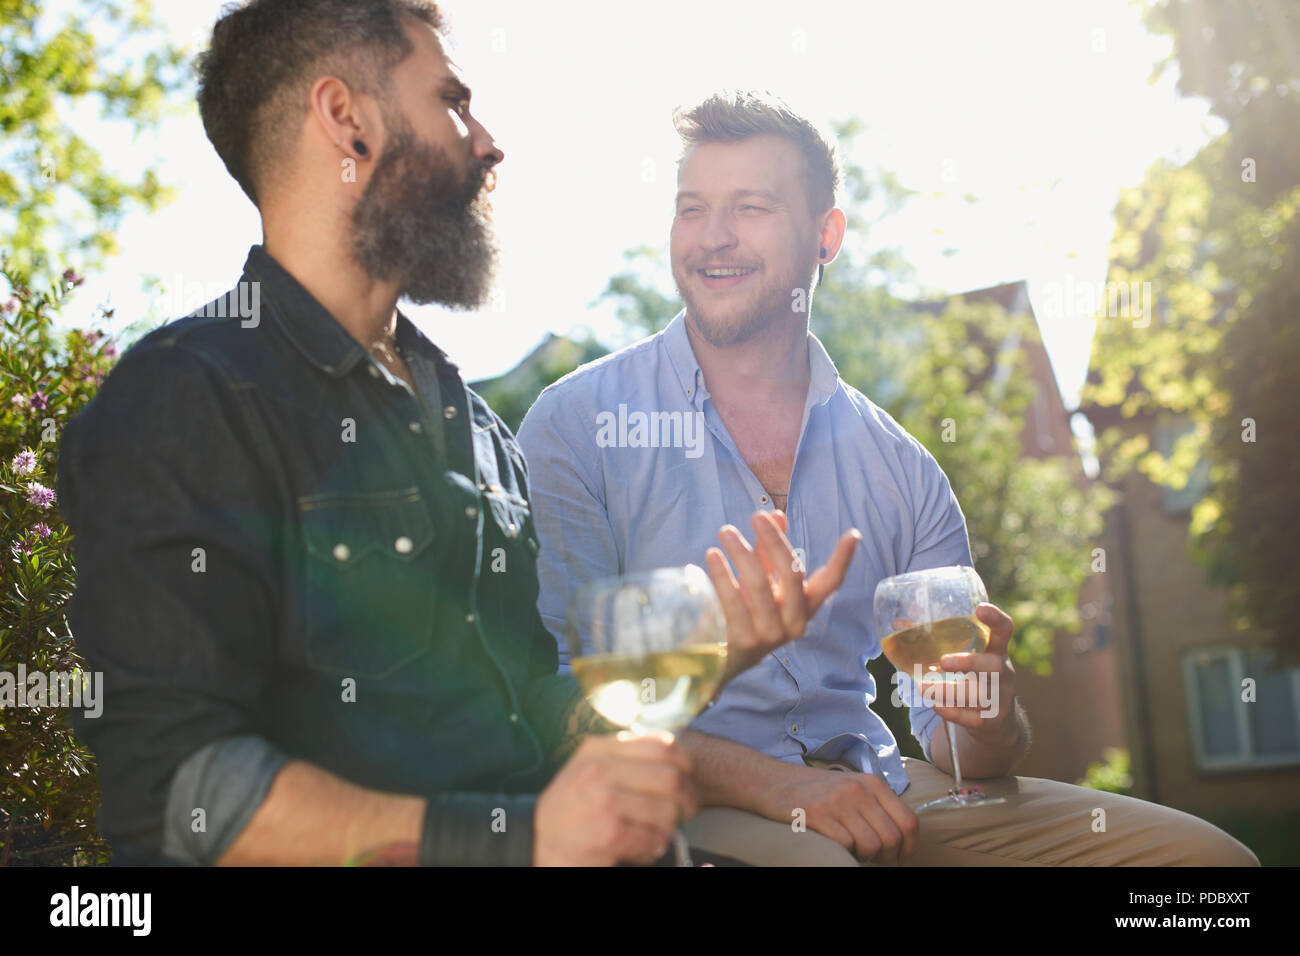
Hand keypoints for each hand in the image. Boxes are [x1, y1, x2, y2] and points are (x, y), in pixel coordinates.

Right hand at [533, 731, 696, 865]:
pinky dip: (654, 847)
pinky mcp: (608, 832)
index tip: (688, 777)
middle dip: (687, 798)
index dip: (685, 762)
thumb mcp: (589, 769)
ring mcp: (603, 800)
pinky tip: (641, 849)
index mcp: (598, 749)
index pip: (661, 744)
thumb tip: (676, 756)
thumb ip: (624, 757)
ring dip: (669, 828)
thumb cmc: (571, 810)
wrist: (538, 845)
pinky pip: (653, 838)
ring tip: (655, 833)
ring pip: (667, 810)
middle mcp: (599, 769)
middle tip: (685, 811)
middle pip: (671, 776)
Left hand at [705, 511, 859, 681]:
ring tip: (726, 531)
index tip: (853, 535)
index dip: (843, 559)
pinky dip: (722, 574)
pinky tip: (713, 556)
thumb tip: (775, 515)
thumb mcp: (764, 581)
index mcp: (805, 607)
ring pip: (759, 583)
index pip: (830, 582)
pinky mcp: (746, 642)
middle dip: (775, 540)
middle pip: (792, 574)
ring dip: (742, 551)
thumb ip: (770, 551)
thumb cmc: (748, 611)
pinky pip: (734, 601)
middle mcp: (796, 623)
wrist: (723, 660)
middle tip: (756, 516)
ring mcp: (772, 635)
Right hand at [759, 764, 918, 864]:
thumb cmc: (815, 790)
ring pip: (872, 845)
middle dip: (886, 857)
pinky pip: (846, 845)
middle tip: (872, 858)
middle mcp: (859, 790)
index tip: (900, 858)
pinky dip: (844, 852)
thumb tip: (900, 839)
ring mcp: (838, 802)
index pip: (909, 822)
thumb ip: (876, 805)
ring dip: (864, 856)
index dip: (909, 847)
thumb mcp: (851, 787)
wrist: (773, 781)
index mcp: (872, 783)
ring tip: (852, 850)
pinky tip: (835, 845)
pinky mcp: (818, 814)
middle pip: (892, 838)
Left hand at [922, 603, 1018, 746]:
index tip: (980, 608)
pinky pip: (974, 719)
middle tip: (944, 661)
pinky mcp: (991, 721)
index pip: (1004, 630)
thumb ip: (935, 640)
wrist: (996, 722)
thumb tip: (898, 624)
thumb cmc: (974, 678)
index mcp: (996, 650)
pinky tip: (936, 706)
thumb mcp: (964, 657)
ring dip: (950, 691)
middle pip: (995, 666)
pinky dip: (954, 713)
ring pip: (980, 694)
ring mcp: (1000, 698)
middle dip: (970, 662)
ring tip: (924, 688)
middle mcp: (1003, 673)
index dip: (995, 619)